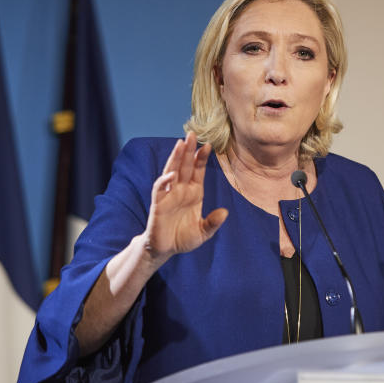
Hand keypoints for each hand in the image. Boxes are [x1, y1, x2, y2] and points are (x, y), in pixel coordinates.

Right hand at [144, 133, 227, 259]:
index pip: (198, 170)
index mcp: (194, 192)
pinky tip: (172, 173)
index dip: (202, 158)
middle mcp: (181, 190)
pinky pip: (160, 189)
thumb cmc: (183, 238)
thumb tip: (224, 212)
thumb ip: (213, 223)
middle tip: (192, 133)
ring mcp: (169, 195)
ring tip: (181, 143)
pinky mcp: (159, 204)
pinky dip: (165, 180)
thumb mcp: (203, 232)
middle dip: (188, 150)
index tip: (209, 145)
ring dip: (176, 157)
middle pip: (185, 165)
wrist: (165, 249)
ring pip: (172, 171)